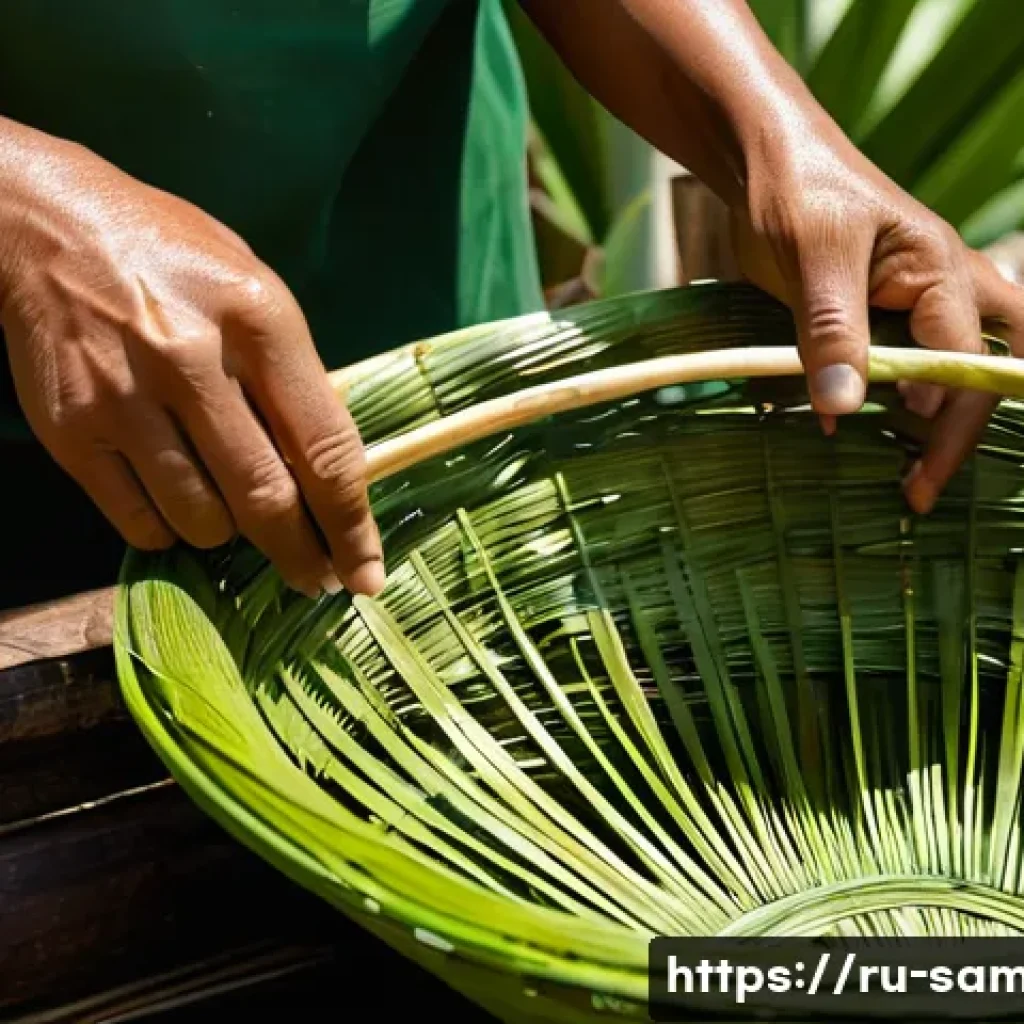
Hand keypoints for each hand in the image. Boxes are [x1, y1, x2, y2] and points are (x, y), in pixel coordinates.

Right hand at [0, 119, 383, 597]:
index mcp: (258, 318)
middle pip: (265, 498)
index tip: (365, 572)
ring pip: (202, 521)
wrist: (44, 224)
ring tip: (233, 509)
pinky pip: (139, 523)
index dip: (351, 523)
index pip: (324, 446)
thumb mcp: (255, 291)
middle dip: (301, 556)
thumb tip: (324, 473)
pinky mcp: (71, 431)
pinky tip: (178, 500)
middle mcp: (191, 360)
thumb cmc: (172, 256)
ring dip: (230, 535)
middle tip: (316, 580)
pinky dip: (171, 530)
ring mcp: (124, 399)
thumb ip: (292, 377)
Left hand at [730, 122, 1023, 512]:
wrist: (763, 162)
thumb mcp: (815, 258)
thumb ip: (831, 330)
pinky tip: (838, 428)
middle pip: (981, 369)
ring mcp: (908, 304)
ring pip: (947, 369)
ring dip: (928, 422)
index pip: (963, 361)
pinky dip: (878, 400)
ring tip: (899, 475)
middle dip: (959, 431)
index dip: (944, 423)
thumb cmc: (798, 190)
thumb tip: (842, 407)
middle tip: (919, 488)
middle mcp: (941, 291)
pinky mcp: (868, 316)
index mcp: (942, 272)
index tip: (915, 475)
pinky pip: (892, 366)